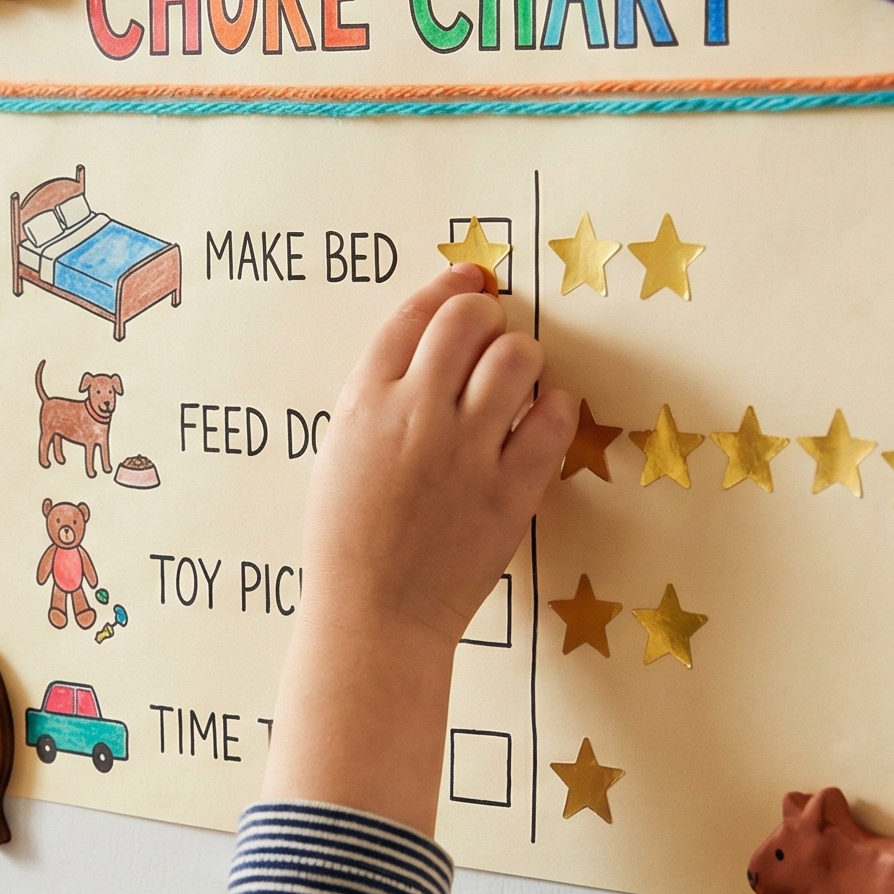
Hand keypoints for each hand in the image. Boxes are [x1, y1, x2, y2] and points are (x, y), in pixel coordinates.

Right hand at [263, 262, 573, 835]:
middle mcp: (416, 415)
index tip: (472, 278)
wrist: (374, 615)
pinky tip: (543, 414)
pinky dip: (553, 407)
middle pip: (468, 321)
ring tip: (518, 377)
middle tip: (495, 330)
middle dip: (488, 313)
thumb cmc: (348, 539)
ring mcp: (466, 452)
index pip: (413, 316)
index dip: (448, 286)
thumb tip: (427, 349)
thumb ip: (377, 399)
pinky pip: (550, 421)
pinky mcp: (509, 491)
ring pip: (516, 358)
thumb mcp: (340, 453)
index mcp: (365, 403)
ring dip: (523, 355)